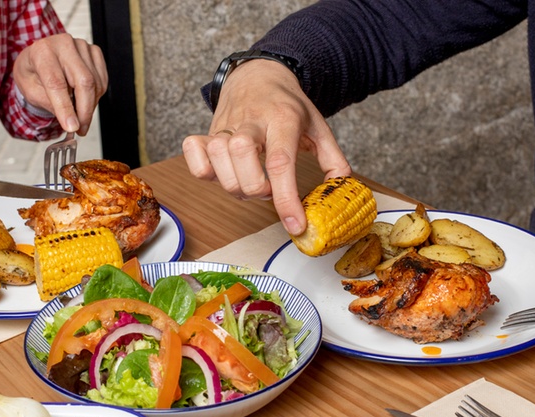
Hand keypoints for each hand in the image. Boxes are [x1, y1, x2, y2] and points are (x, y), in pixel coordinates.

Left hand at [13, 34, 107, 134]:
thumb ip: (50, 104)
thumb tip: (71, 121)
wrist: (38, 58)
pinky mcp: (94, 52)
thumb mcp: (30, 91)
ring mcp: (82, 46)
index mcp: (42, 51)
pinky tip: (85, 99)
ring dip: (90, 105)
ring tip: (79, 113)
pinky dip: (96, 96)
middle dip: (84, 111)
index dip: (65, 108)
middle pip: (84, 81)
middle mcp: (64, 44)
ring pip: (96, 83)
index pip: (57, 83)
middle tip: (81, 128)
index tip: (71, 127)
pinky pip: (102, 80)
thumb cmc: (33, 72)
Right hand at [182, 60, 351, 235]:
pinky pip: (193, 152)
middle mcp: (251, 120)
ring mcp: (226, 124)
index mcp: (283, 118)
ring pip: (218, 157)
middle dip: (256, 188)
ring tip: (250, 181)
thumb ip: (333, 158)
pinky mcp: (208, 130)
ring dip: (234, 183)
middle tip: (268, 189)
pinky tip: (222, 173)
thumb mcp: (317, 125)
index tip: (295, 224)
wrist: (259, 74)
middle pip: (242, 157)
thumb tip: (341, 187)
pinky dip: (203, 169)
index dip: (286, 199)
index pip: (280, 162)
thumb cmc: (287, 105)